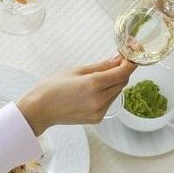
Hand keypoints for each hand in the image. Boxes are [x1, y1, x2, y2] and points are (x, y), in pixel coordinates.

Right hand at [18, 57, 137, 133]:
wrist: (40, 110)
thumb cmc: (54, 87)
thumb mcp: (78, 70)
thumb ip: (102, 66)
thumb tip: (119, 59)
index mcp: (93, 84)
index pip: (123, 72)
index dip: (131, 62)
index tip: (133, 53)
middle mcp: (99, 99)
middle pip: (122, 82)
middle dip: (123, 70)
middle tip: (119, 59)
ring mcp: (99, 111)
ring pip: (117, 92)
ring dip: (116, 82)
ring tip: (104, 74)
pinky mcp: (97, 118)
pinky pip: (110, 102)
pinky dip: (108, 93)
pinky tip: (97, 89)